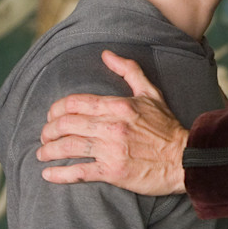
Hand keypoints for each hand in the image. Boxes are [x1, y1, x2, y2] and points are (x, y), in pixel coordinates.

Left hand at [38, 50, 187, 194]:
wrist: (184, 159)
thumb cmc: (167, 127)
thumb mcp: (151, 93)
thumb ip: (129, 71)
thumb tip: (106, 54)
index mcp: (118, 106)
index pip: (75, 103)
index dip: (56, 109)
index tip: (52, 116)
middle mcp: (112, 126)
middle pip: (66, 124)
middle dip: (48, 130)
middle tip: (45, 136)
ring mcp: (111, 150)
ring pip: (68, 147)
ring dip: (49, 151)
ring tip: (43, 154)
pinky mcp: (113, 172)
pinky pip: (78, 172)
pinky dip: (59, 174)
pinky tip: (48, 174)